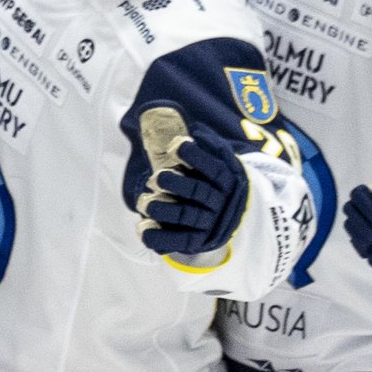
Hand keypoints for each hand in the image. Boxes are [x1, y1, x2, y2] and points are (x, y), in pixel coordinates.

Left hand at [135, 124, 247, 258]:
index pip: (213, 168)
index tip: (175, 145)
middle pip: (198, 192)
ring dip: (163, 210)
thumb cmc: (212, 180)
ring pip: (187, 217)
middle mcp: (218, 202)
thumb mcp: (218, 160)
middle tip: (156, 178)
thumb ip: (206, 146)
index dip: (195, 156)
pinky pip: (179, 242)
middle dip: (176, 183)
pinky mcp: (196, 241)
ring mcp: (208, 223)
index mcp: (225, 179)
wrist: (229, 215)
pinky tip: (142, 229)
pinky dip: (160, 238)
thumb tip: (190, 129)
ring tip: (145, 202)